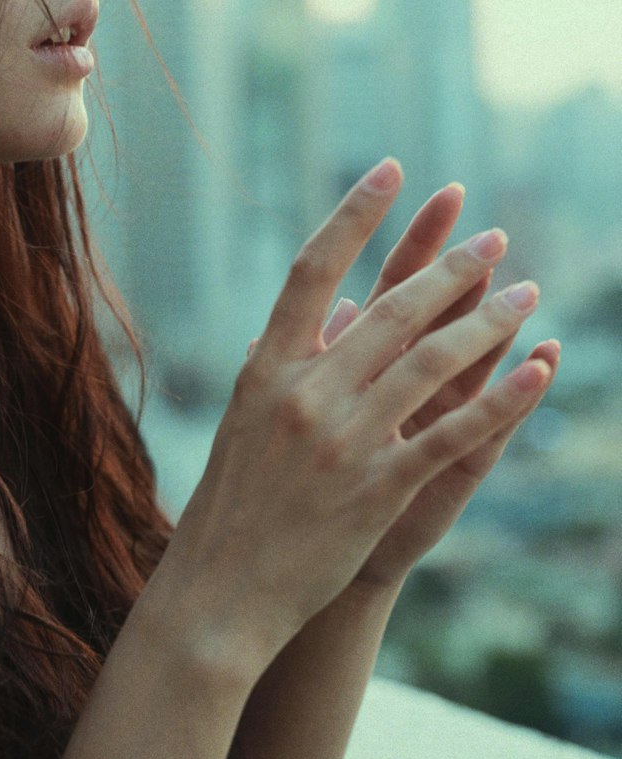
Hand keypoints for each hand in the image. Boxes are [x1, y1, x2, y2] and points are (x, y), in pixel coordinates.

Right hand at [167, 159, 552, 677]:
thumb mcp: (243, 420)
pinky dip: (503, 396)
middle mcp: (305, 392)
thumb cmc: (230, 504)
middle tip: (496, 236)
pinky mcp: (380, 487)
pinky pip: (455, 431)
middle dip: (452, 266)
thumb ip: (277, 363)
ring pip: (433, 359)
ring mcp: (344, 440)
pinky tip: (539, 368)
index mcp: (267, 367)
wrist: (219, 590)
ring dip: (489, 318)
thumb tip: (308, 319)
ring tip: (526, 289)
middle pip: (392, 308)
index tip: (392, 168)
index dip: (355, 213)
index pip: (314, 269)